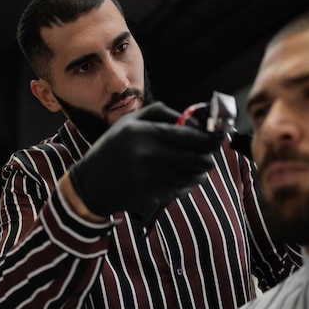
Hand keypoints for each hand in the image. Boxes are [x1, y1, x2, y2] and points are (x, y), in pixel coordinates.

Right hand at [69, 102, 223, 219]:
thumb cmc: (112, 148)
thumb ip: (162, 114)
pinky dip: (186, 184)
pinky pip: (182, 189)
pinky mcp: (152, 195)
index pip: (190, 136)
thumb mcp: (130, 122)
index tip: (217, 137)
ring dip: (199, 172)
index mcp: (144, 133)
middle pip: (198, 158)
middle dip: (207, 157)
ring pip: (193, 176)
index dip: (210, 138)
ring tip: (193, 168)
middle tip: (206, 155)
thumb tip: (193, 120)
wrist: (90, 184)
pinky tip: (179, 178)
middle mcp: (149, 155)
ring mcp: (151, 177)